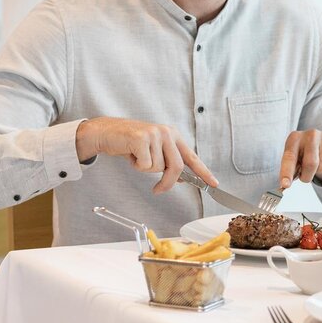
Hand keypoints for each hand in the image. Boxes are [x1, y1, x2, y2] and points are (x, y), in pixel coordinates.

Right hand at [75, 117, 216, 193]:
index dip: (203, 172)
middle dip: (167, 182)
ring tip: (137, 157)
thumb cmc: (130, 143)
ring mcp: (155, 134)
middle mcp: (167, 132)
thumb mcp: (154, 150)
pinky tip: (131, 154)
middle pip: (177, 166)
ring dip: (145, 168)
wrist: (107, 132)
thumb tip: (182, 178)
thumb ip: (168, 161)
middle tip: (157, 190)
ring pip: (158, 167)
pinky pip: (145, 165)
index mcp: (173, 135)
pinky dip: (136, 165)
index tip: (213, 183)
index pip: (192, 157)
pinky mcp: (141, 138)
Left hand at [279, 129, 321, 189]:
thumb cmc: (304, 154)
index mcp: (294, 138)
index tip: (285, 185)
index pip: (289, 157)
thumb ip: (290, 170)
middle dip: (307, 176)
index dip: (287, 172)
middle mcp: (310, 134)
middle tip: (305, 176)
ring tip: (317, 164)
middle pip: (311, 164)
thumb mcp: (294, 159)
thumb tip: (285, 185)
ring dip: (319, 172)